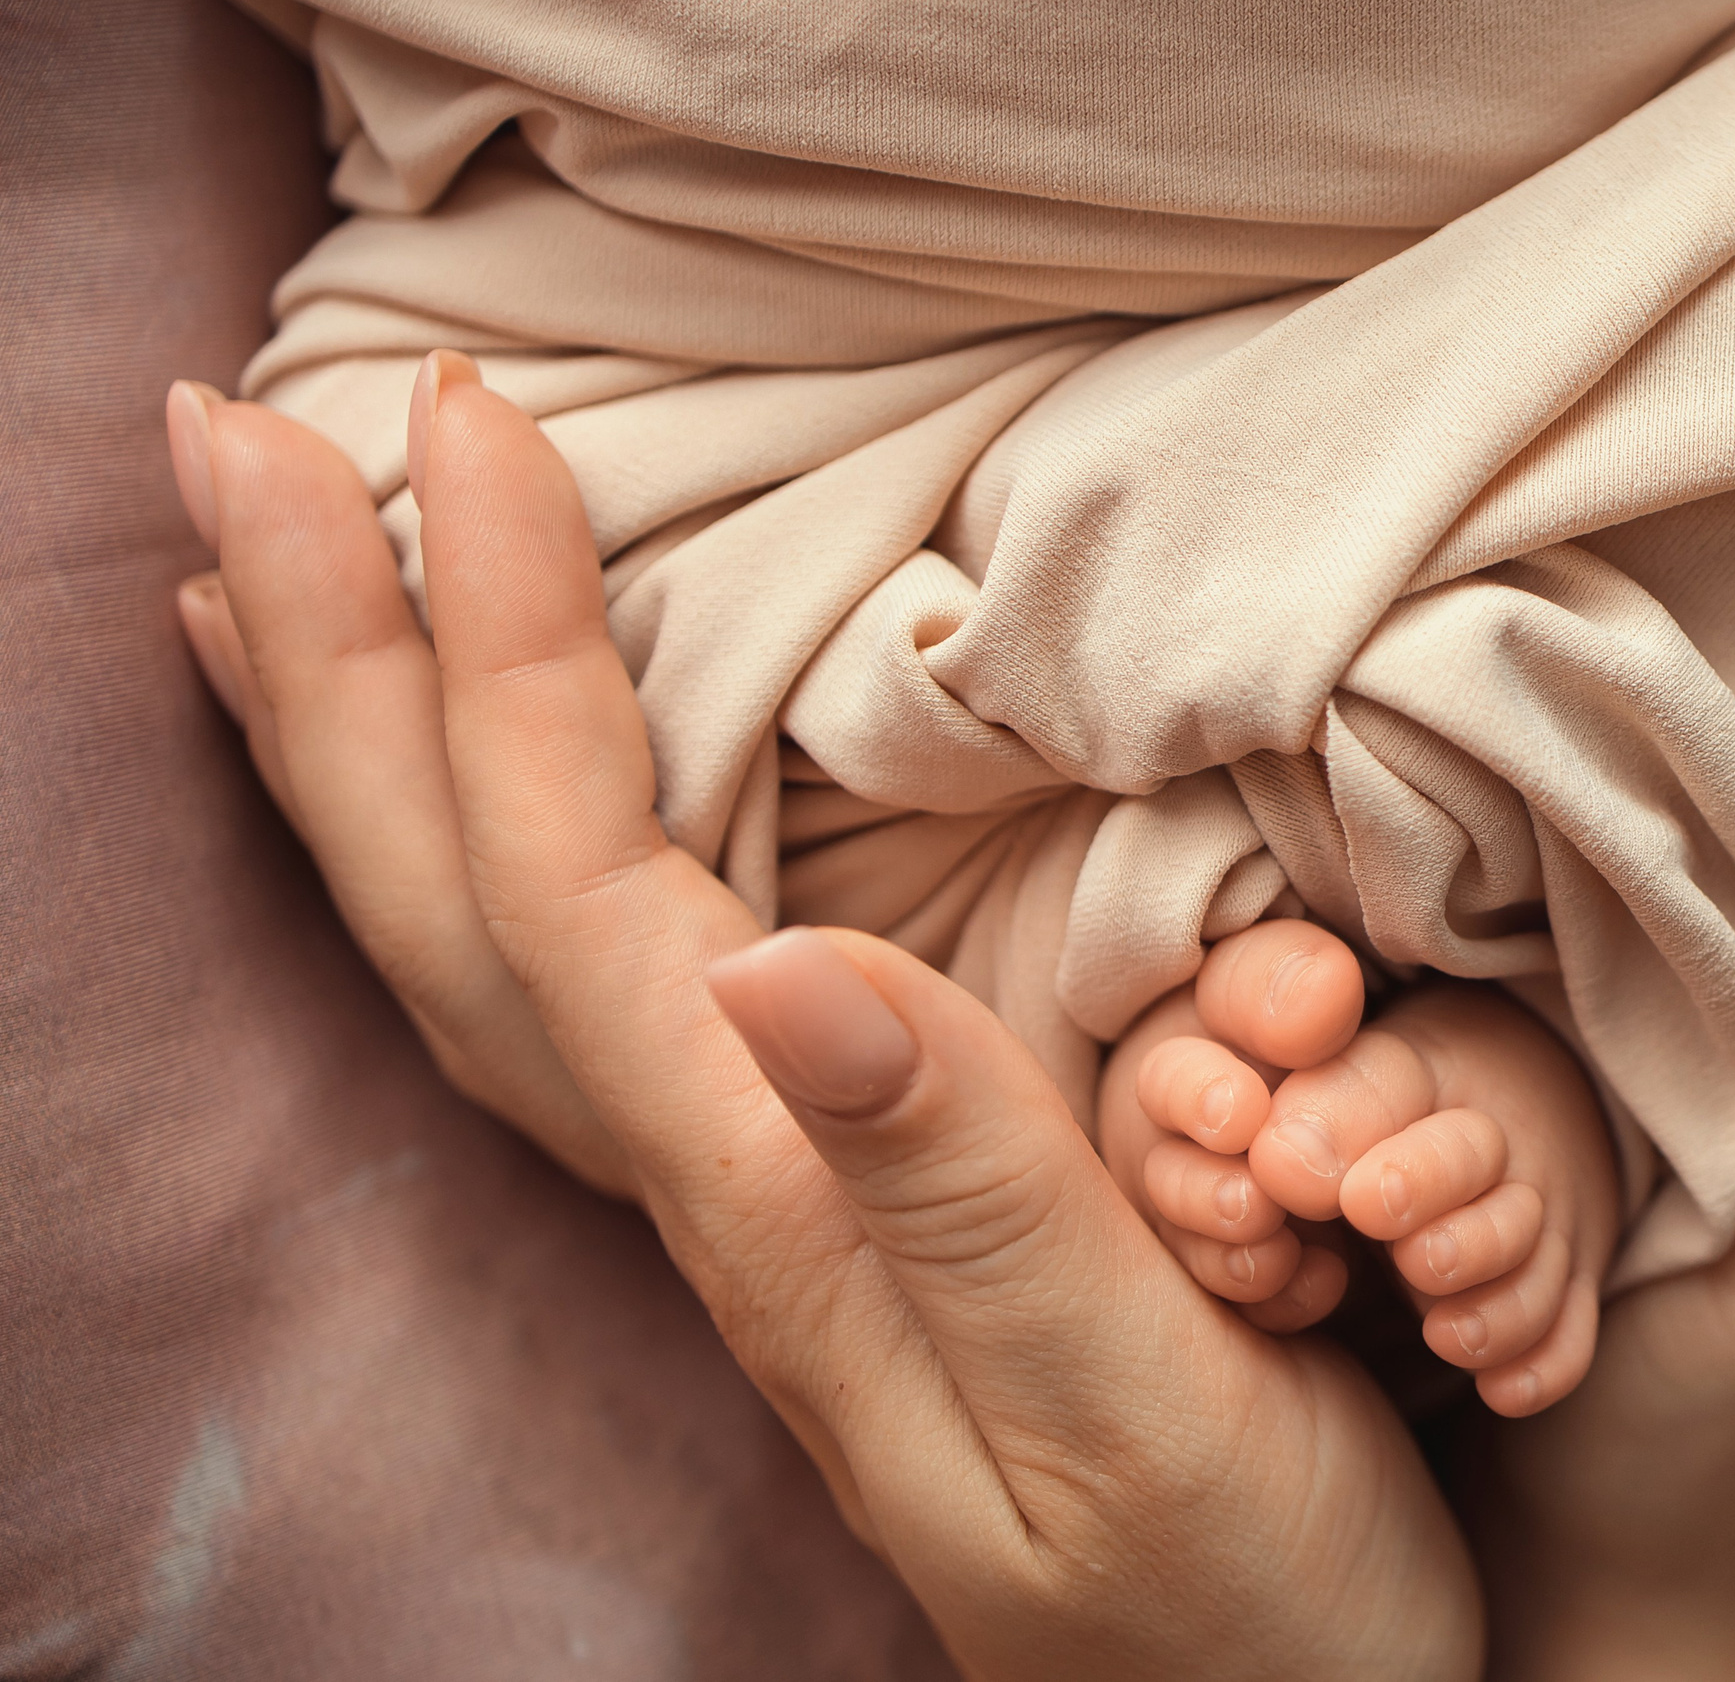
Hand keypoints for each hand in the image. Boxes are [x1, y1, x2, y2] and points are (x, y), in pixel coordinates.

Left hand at [169, 359, 1478, 1679]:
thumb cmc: (1239, 1592)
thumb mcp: (1138, 1413)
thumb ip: (973, 1200)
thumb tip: (777, 964)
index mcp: (787, 1216)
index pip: (573, 890)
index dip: (502, 652)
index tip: (464, 426)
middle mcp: (729, 1196)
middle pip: (453, 910)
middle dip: (338, 661)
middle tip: (238, 426)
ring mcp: (757, 1202)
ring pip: (483, 948)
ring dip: (366, 744)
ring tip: (273, 576)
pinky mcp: (820, 1199)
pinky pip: (571, 985)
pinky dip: (480, 844)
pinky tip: (477, 787)